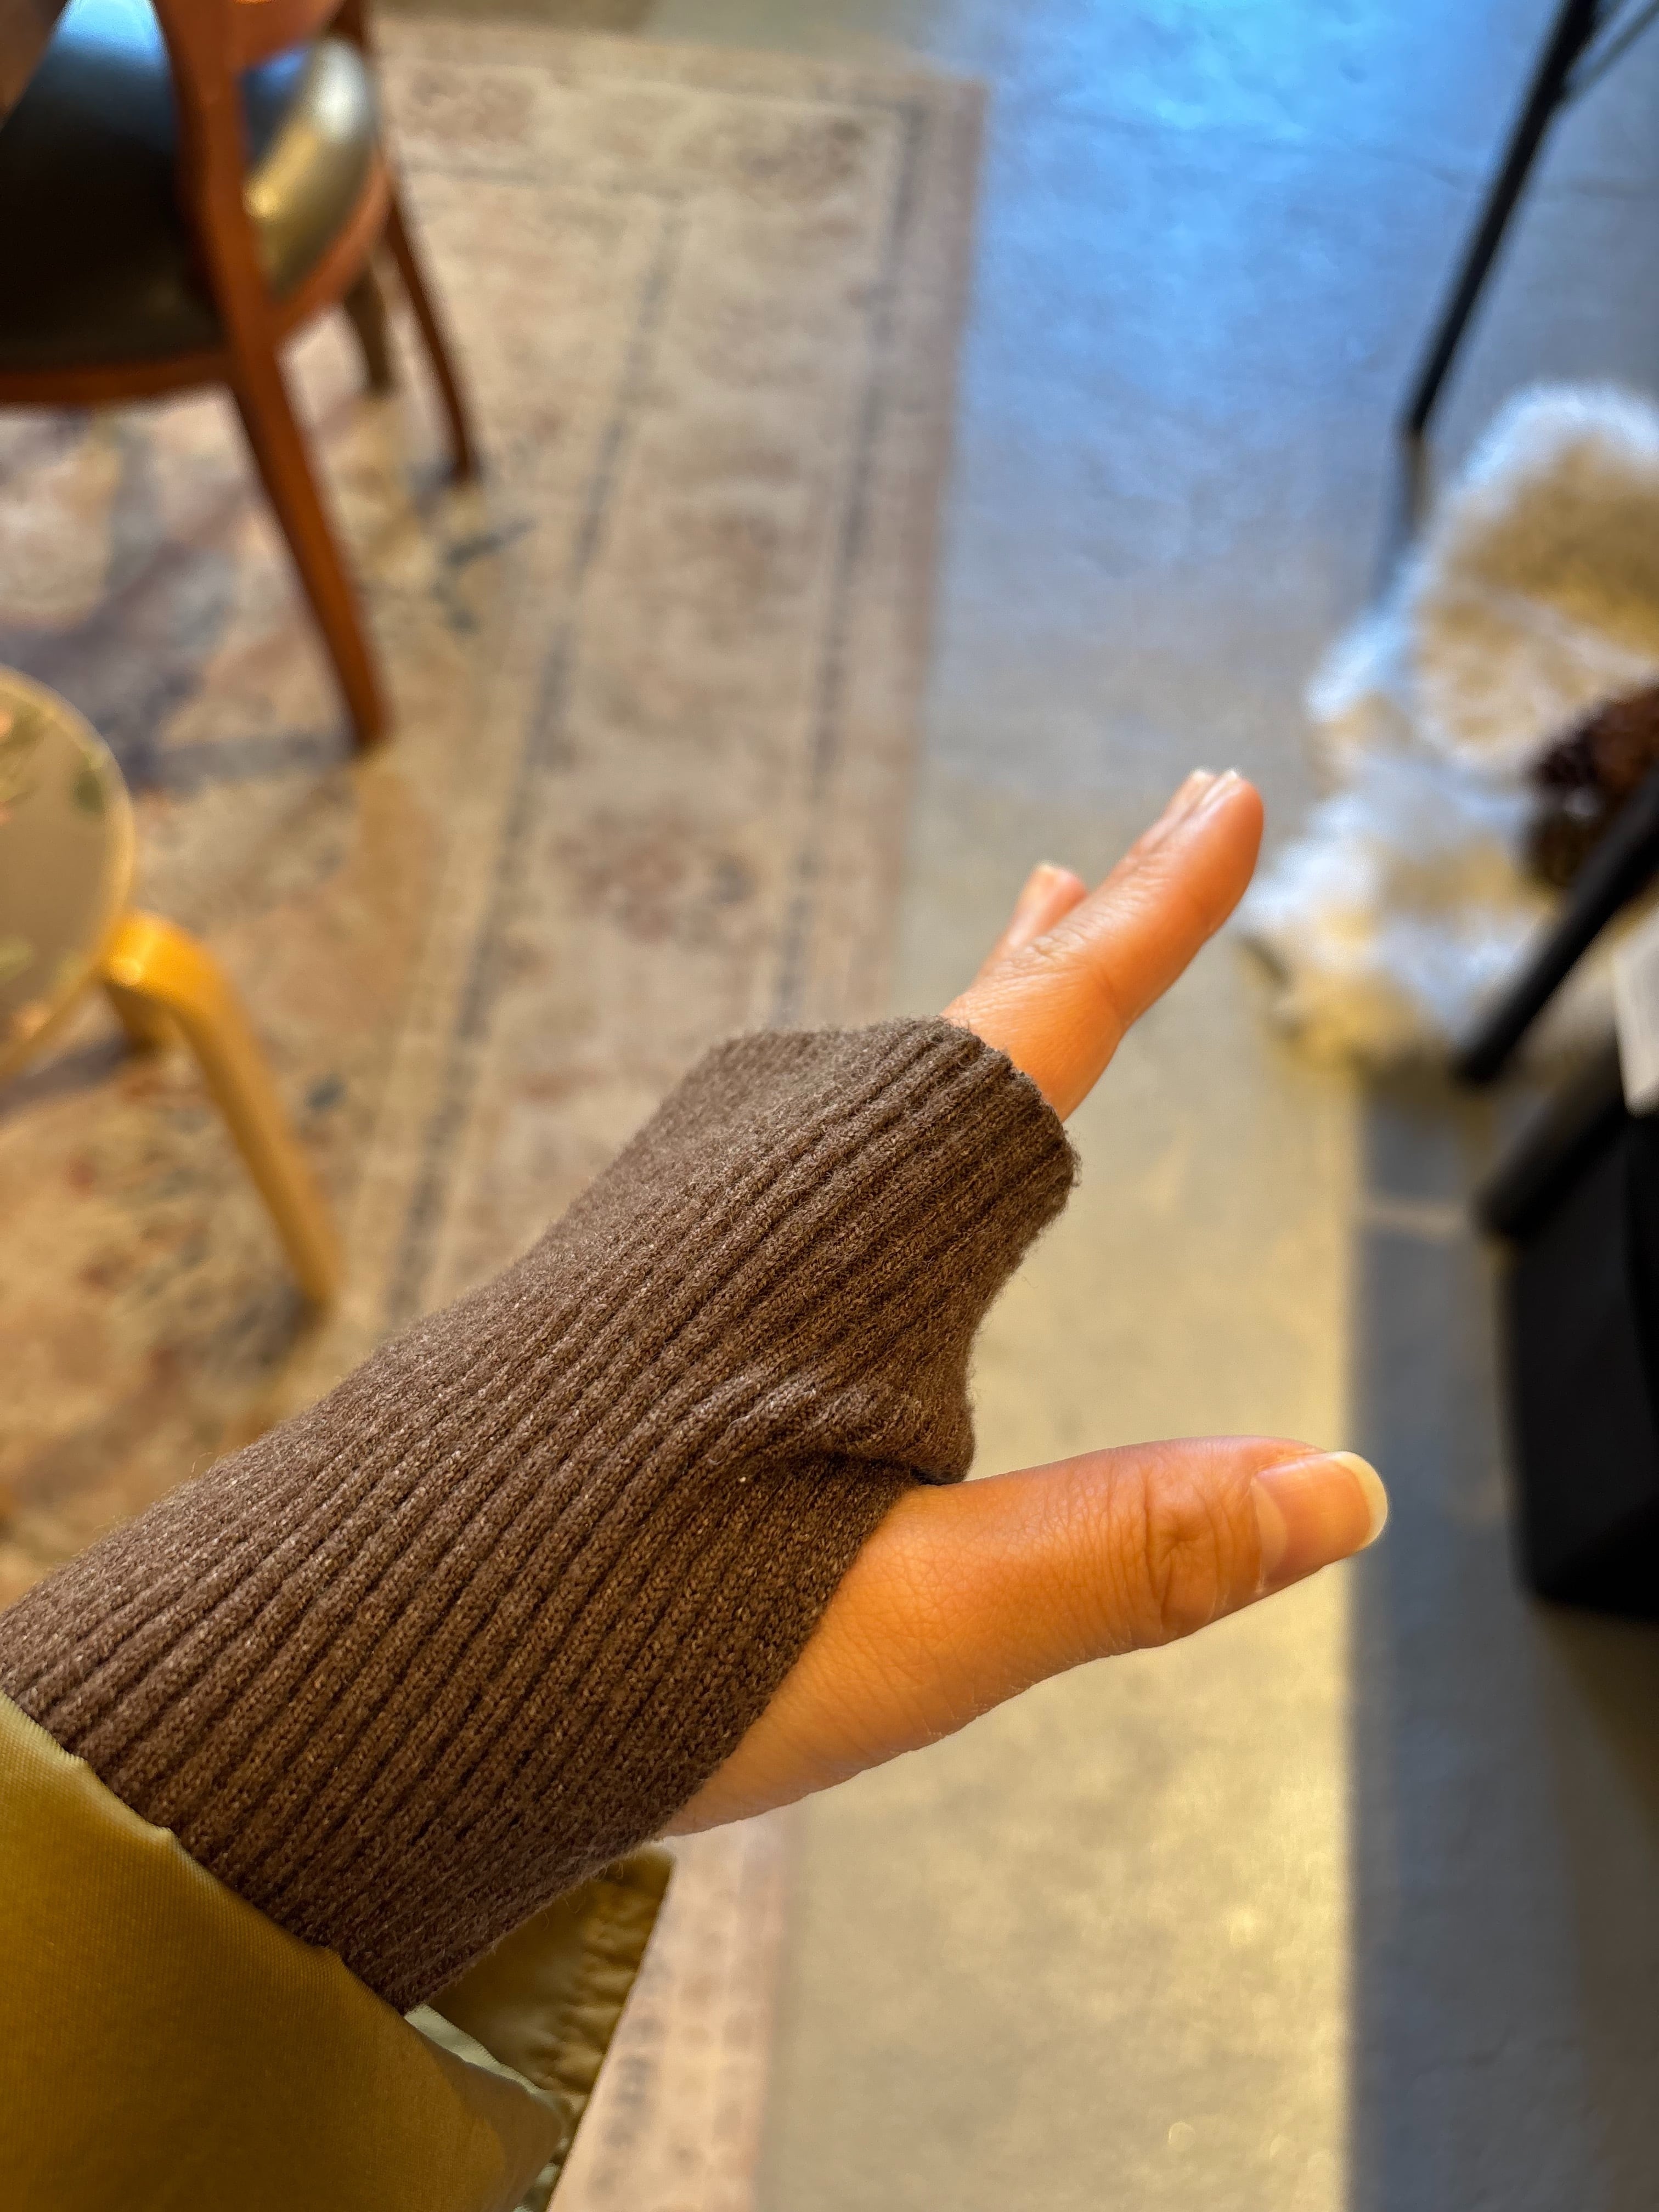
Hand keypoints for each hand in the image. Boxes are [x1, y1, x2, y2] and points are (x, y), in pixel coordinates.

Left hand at [668, 770, 1385, 1832]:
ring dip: (959, 1009)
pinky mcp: (617, 1275)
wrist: (340, 1669)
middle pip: (950, 1032)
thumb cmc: (615, 1650)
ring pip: (853, 1077)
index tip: (1222, 793)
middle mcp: (761, 1190)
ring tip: (1022, 938)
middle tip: (1134, 840)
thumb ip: (1132, 1548)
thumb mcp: (918, 1624)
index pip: (1043, 1039)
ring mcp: (675, 1219)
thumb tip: (1340, 1490)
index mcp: (861, 1245)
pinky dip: (858, 1101)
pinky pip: (771, 1143)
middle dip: (1063, 938)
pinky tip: (844, 1152)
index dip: (1153, 916)